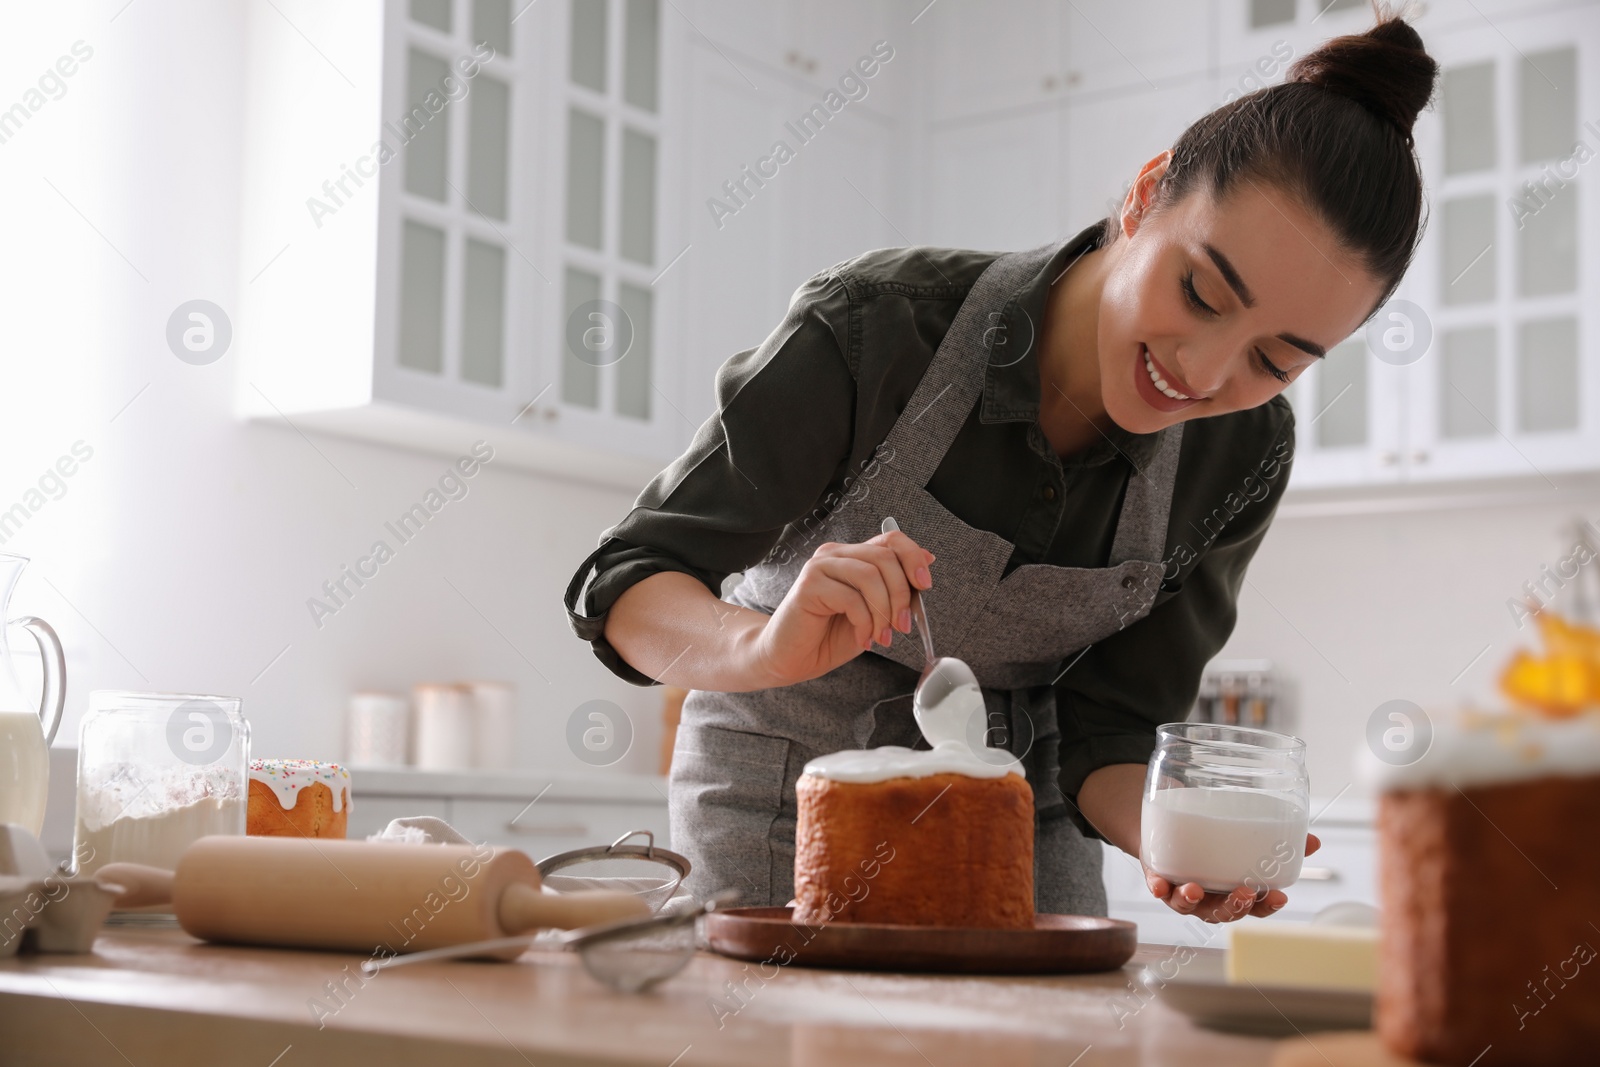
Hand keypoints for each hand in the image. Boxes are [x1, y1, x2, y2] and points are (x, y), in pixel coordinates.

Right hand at [750, 529, 933, 686]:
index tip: (925, 585)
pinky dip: (864, 623)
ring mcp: (820, 567)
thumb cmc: (829, 636)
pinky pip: (851, 598)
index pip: (891, 539)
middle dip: (902, 595)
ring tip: (882, 636)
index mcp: (853, 556)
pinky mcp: (809, 586)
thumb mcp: (874, 612)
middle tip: (902, 625)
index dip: (914, 558)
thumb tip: (927, 563)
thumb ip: (896, 588)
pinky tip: (862, 639)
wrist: (792, 658)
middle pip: (885, 558)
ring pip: (870, 576)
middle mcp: (835, 555)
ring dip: (884, 612)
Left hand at [1144, 833, 1321, 922]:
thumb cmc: (1213, 843)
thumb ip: (1277, 843)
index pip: (1253, 908)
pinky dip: (1158, 888)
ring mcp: (1180, 890)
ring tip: (1196, 891)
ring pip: (1186, 905)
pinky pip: (1157, 887)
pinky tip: (1159, 886)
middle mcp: (1207, 898)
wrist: (1169, 830)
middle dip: (1233, 907)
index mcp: (1232, 892)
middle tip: (1245, 893)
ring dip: (1191, 900)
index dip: (1266, 907)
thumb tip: (1314, 841)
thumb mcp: (1244, 840)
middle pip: (1221, 912)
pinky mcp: (1158, 876)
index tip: (1278, 897)